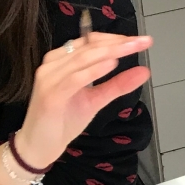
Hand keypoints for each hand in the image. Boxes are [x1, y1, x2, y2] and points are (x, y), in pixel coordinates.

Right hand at [15, 32, 152, 169]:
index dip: (116, 38)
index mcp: (62, 60)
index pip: (90, 41)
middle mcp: (53, 64)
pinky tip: (112, 65)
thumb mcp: (96, 99)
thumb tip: (145, 71)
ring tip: (132, 48)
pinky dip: (94, 70)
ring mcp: (49, 77)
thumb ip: (118, 85)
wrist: (39, 146)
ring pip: (83, 58)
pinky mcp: (50, 94)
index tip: (140, 40)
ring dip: (110, 51)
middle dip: (118, 42)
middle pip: (89, 46)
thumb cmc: (63, 121)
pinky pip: (75, 78)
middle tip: (143, 41)